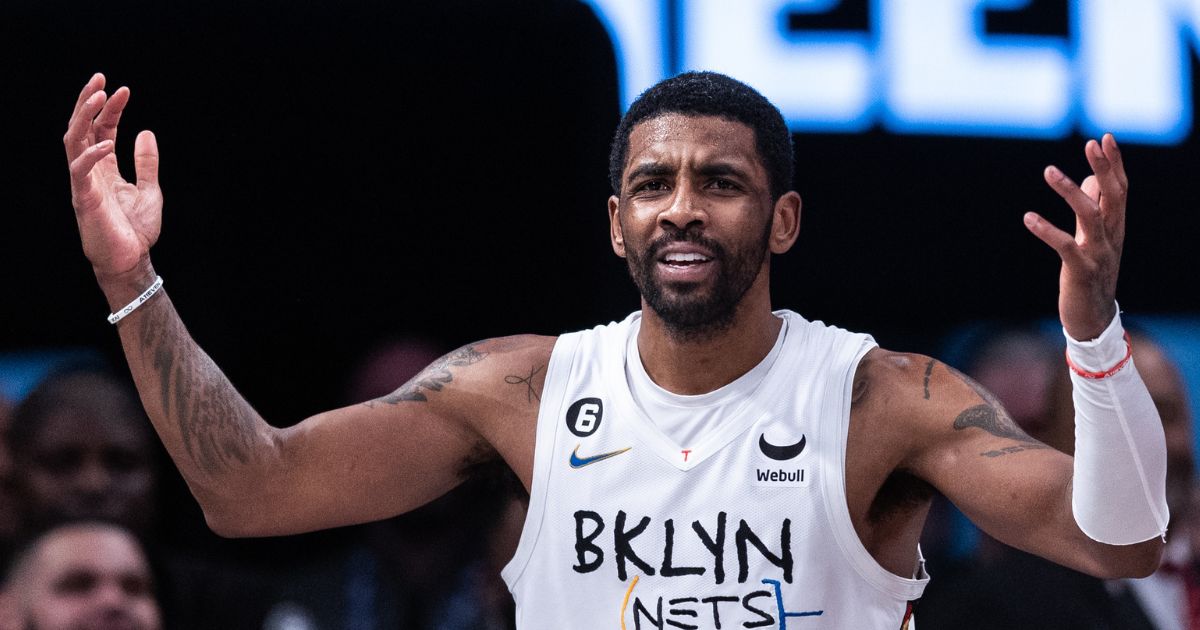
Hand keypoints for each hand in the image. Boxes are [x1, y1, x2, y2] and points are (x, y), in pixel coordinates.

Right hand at [64, 73, 161, 289]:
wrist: (132, 261)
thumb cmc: (136, 230)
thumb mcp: (149, 190)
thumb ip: (146, 163)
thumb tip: (146, 132)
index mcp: (105, 169)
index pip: (102, 130)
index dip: (111, 109)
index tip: (125, 90)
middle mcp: (90, 172)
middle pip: (81, 129)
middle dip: (88, 102)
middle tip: (100, 78)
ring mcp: (84, 184)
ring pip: (73, 142)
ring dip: (84, 117)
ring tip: (98, 95)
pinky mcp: (84, 200)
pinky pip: (80, 172)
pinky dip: (91, 155)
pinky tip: (108, 141)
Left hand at [1024, 134, 1125, 340]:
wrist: (1093, 319)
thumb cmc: (1091, 275)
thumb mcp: (1093, 238)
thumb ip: (1093, 208)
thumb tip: (1090, 178)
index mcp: (1115, 227)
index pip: (1119, 189)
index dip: (1115, 164)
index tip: (1105, 138)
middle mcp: (1112, 237)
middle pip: (1114, 197)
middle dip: (1105, 168)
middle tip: (1091, 144)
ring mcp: (1099, 255)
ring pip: (1091, 216)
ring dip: (1070, 192)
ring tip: (1048, 170)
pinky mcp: (1081, 272)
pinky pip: (1065, 247)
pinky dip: (1047, 230)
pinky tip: (1028, 217)